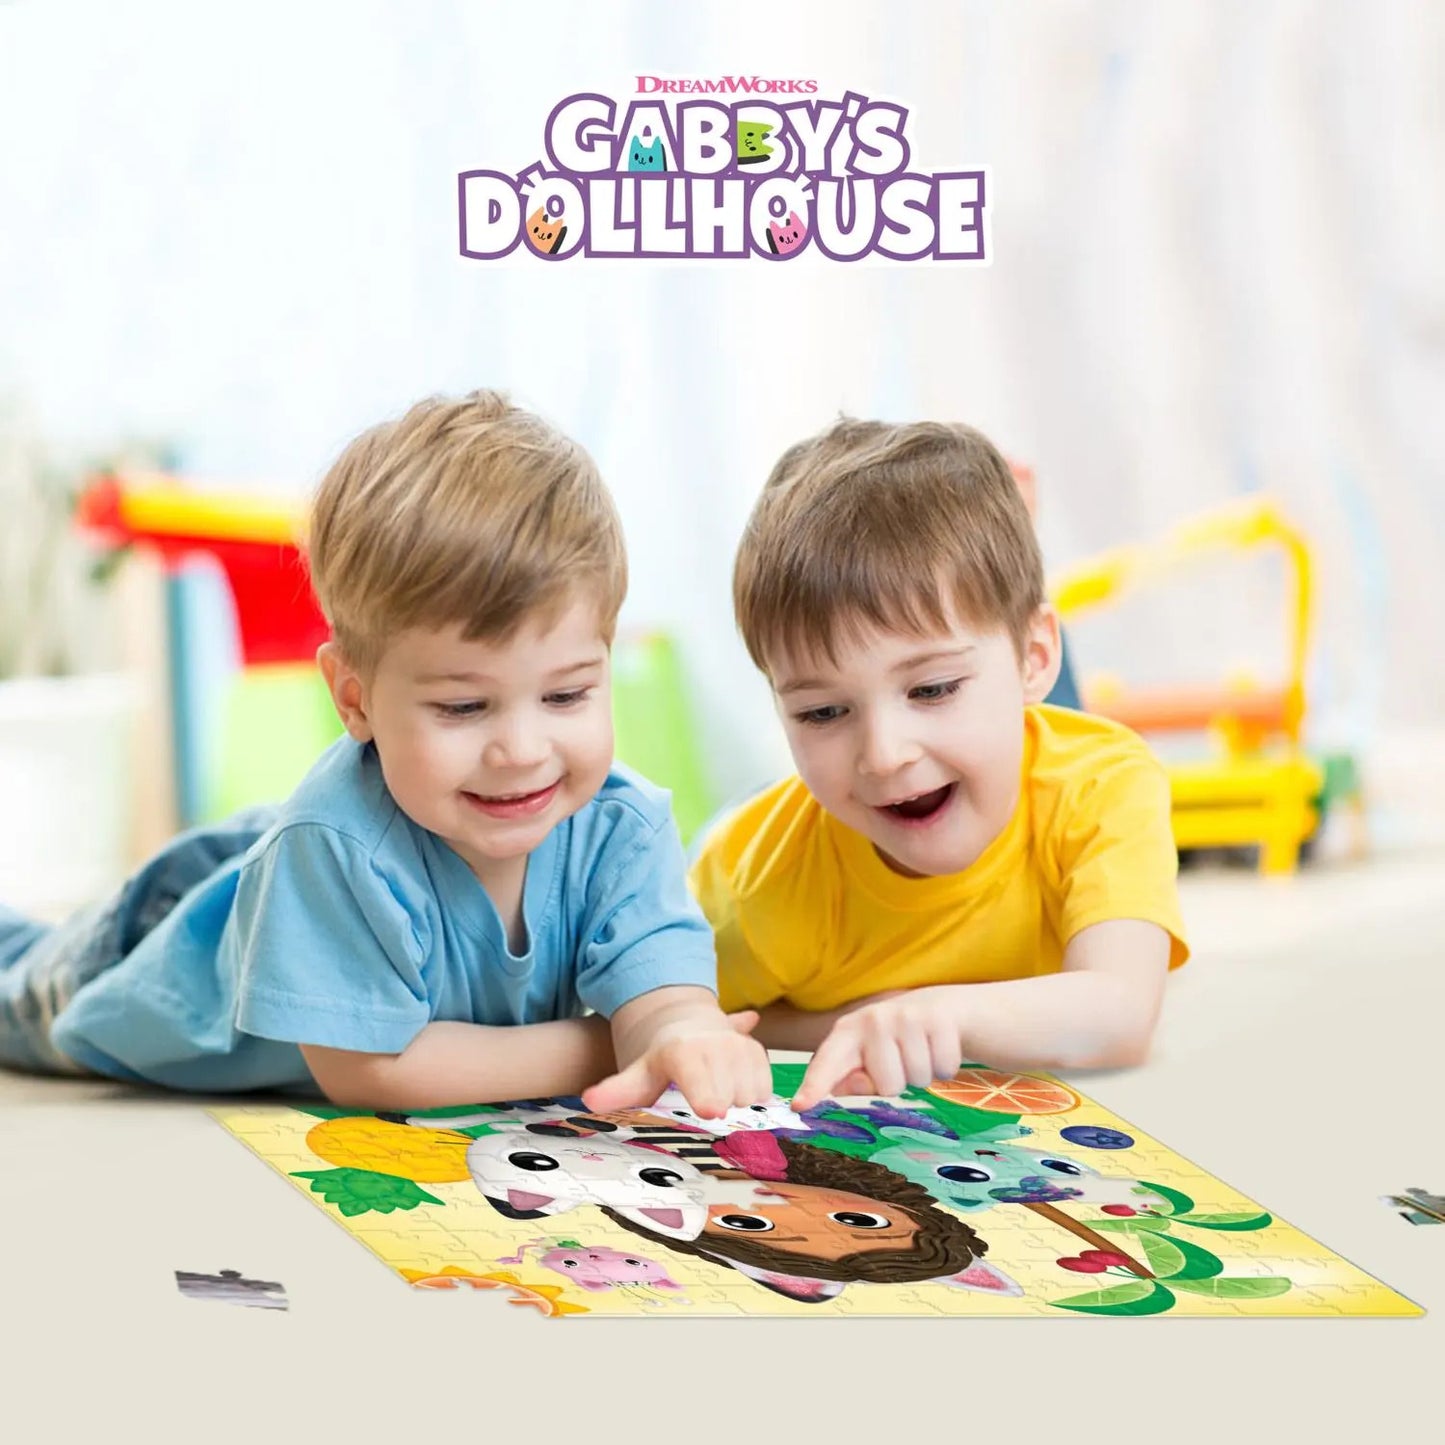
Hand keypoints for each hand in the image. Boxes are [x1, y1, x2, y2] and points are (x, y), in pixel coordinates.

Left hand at [581, 1010, 771, 1118]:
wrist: (684, 1023)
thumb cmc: (659, 1060)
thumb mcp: (637, 1074)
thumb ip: (615, 1091)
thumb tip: (588, 1101)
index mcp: (684, 1053)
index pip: (701, 1081)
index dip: (707, 1098)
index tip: (710, 1111)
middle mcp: (716, 1045)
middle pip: (730, 1101)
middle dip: (720, 1111)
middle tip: (702, 1105)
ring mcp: (739, 1047)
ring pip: (751, 1098)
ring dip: (737, 1105)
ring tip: (714, 1092)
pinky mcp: (757, 1051)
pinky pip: (765, 1090)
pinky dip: (752, 1096)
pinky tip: (731, 1087)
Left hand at [792, 990, 962, 1111]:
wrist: (942, 1007)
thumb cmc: (896, 1041)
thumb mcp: (869, 1058)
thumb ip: (853, 1078)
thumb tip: (842, 1087)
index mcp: (847, 1031)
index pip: (828, 1062)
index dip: (814, 1085)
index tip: (801, 1105)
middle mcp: (873, 1019)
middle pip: (888, 1086)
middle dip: (899, 1082)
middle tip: (901, 1062)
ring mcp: (906, 1016)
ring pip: (917, 1078)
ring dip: (923, 1074)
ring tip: (920, 1053)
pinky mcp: (938, 1020)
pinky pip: (944, 1069)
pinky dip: (945, 1067)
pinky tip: (938, 1048)